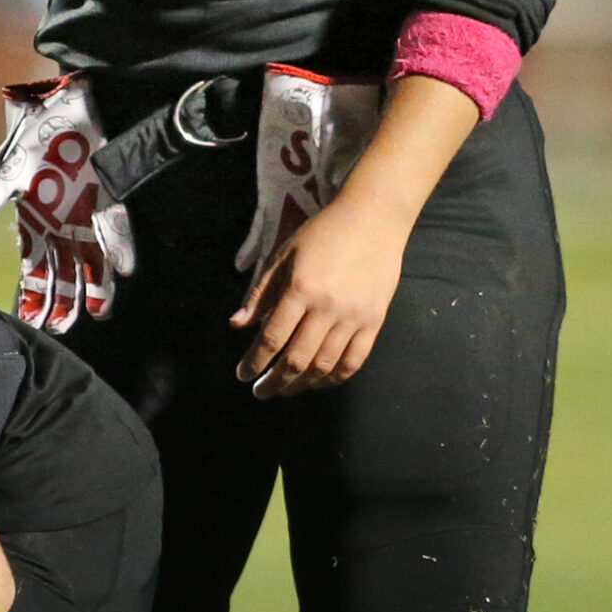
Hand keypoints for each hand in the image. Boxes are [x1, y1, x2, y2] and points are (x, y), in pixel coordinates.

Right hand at [0, 76, 135, 333]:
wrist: (67, 101)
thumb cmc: (30, 135)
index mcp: (34, 221)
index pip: (32, 268)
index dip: (30, 295)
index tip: (27, 323)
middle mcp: (61, 223)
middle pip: (63, 272)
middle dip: (61, 302)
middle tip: (58, 329)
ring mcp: (87, 211)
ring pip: (90, 259)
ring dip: (92, 286)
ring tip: (92, 315)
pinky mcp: (109, 196)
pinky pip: (115, 228)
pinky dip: (119, 248)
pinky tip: (124, 271)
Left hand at [230, 190, 409, 399]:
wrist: (373, 219)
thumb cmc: (323, 233)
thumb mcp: (284, 255)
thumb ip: (261, 292)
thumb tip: (237, 325)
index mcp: (300, 289)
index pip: (272, 338)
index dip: (254, 362)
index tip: (243, 375)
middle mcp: (327, 308)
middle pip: (296, 359)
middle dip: (274, 381)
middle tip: (261, 392)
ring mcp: (353, 317)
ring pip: (324, 365)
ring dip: (301, 384)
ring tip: (286, 389)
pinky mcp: (374, 321)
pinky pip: (353, 361)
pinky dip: (334, 378)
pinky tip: (319, 382)